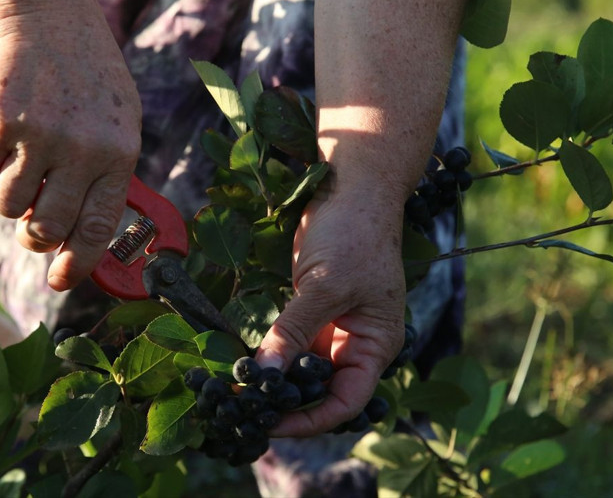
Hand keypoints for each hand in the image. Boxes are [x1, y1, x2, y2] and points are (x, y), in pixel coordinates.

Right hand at [0, 12, 141, 290]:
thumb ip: (107, 180)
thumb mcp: (120, 127)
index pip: (96, 229)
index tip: (59, 282)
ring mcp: (36, 133)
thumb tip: (79, 244)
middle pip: (46, 227)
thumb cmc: (90, 84)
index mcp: (118, 154)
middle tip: (33, 225)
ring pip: (6, 207)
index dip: (75, 265)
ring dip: (6, 199)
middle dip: (35, 237)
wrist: (50, 21)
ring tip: (18, 171)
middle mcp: (80, 148)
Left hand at [255, 179, 405, 436]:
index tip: (271, 423)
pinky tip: (242, 363)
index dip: (311, 418)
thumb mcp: (326, 285)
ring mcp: (329, 327)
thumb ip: (295, 330)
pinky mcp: (307, 311)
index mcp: (375, 345)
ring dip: (273, 380)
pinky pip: (287, 343)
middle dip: (287, 403)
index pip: (346, 400)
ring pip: (299, 369)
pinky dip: (268, 354)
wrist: (350, 188)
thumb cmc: (353, 235)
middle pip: (320, 390)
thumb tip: (264, 374)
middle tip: (246, 411)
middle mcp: (353, 343)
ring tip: (238, 392)